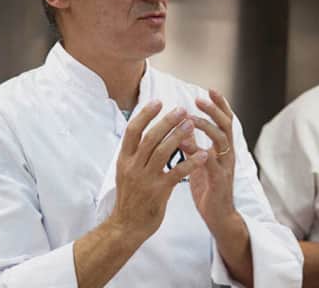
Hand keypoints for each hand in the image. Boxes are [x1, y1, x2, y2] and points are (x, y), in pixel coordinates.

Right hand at [108, 100, 208, 245]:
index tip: (158, 102)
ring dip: (178, 136)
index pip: (132, 130)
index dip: (145, 115)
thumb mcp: (124, 171)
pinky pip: (177, 173)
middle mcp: (133, 166)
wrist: (126, 225)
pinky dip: (190, 162)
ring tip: (191, 124)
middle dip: (166, 121)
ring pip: (163, 152)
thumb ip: (133, 152)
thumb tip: (141, 131)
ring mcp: (145, 179)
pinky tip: (203, 154)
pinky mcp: (159, 192)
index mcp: (124, 159)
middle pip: (150, 137)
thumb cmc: (129, 196)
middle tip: (181, 110)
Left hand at [181, 89, 236, 233]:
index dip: (219, 105)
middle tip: (200, 98)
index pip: (223, 121)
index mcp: (221, 147)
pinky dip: (201, 153)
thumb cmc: (208, 186)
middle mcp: (226, 154)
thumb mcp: (198, 160)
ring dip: (207, 127)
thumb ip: (192, 143)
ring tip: (191, 118)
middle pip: (226, 125)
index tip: (209, 89)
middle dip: (214, 109)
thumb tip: (181, 125)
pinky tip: (189, 144)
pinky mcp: (219, 181)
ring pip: (222, 141)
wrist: (217, 215)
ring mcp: (225, 166)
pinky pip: (212, 164)